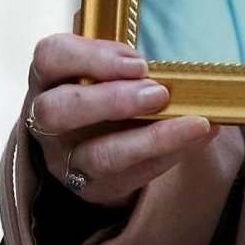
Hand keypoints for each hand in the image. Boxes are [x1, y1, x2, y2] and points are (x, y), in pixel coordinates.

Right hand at [23, 30, 217, 208]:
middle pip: (58, 111)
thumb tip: (167, 72)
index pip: (50, 58)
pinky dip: (169, 155)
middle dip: (112, 100)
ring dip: (150, 138)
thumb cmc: (106, 89)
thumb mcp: (108, 68)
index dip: (92, 57)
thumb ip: (125, 64)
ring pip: (97, 155)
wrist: (101, 140)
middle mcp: (46, 120)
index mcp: (48, 78)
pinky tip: (198, 135)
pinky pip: (129, 178)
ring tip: (193, 123)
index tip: (138, 63)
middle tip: (159, 93)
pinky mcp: (91, 187)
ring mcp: (65, 158)